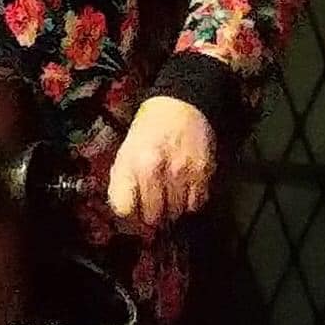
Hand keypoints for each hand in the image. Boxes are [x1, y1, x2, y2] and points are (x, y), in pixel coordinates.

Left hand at [107, 96, 216, 231]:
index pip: (125, 209)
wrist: (178, 108)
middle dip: (151, 215)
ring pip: (175, 213)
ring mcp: (181, 173)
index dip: (128, 215)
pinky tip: (184, 188)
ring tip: (169, 193)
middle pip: (152, 217)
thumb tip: (126, 215)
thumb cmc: (149, 132)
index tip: (132, 212)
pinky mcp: (202, 173)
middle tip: (153, 205)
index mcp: (133, 164)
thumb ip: (122, 186)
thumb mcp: (124, 155)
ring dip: (171, 209)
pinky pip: (196, 204)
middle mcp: (156, 170)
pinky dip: (190, 201)